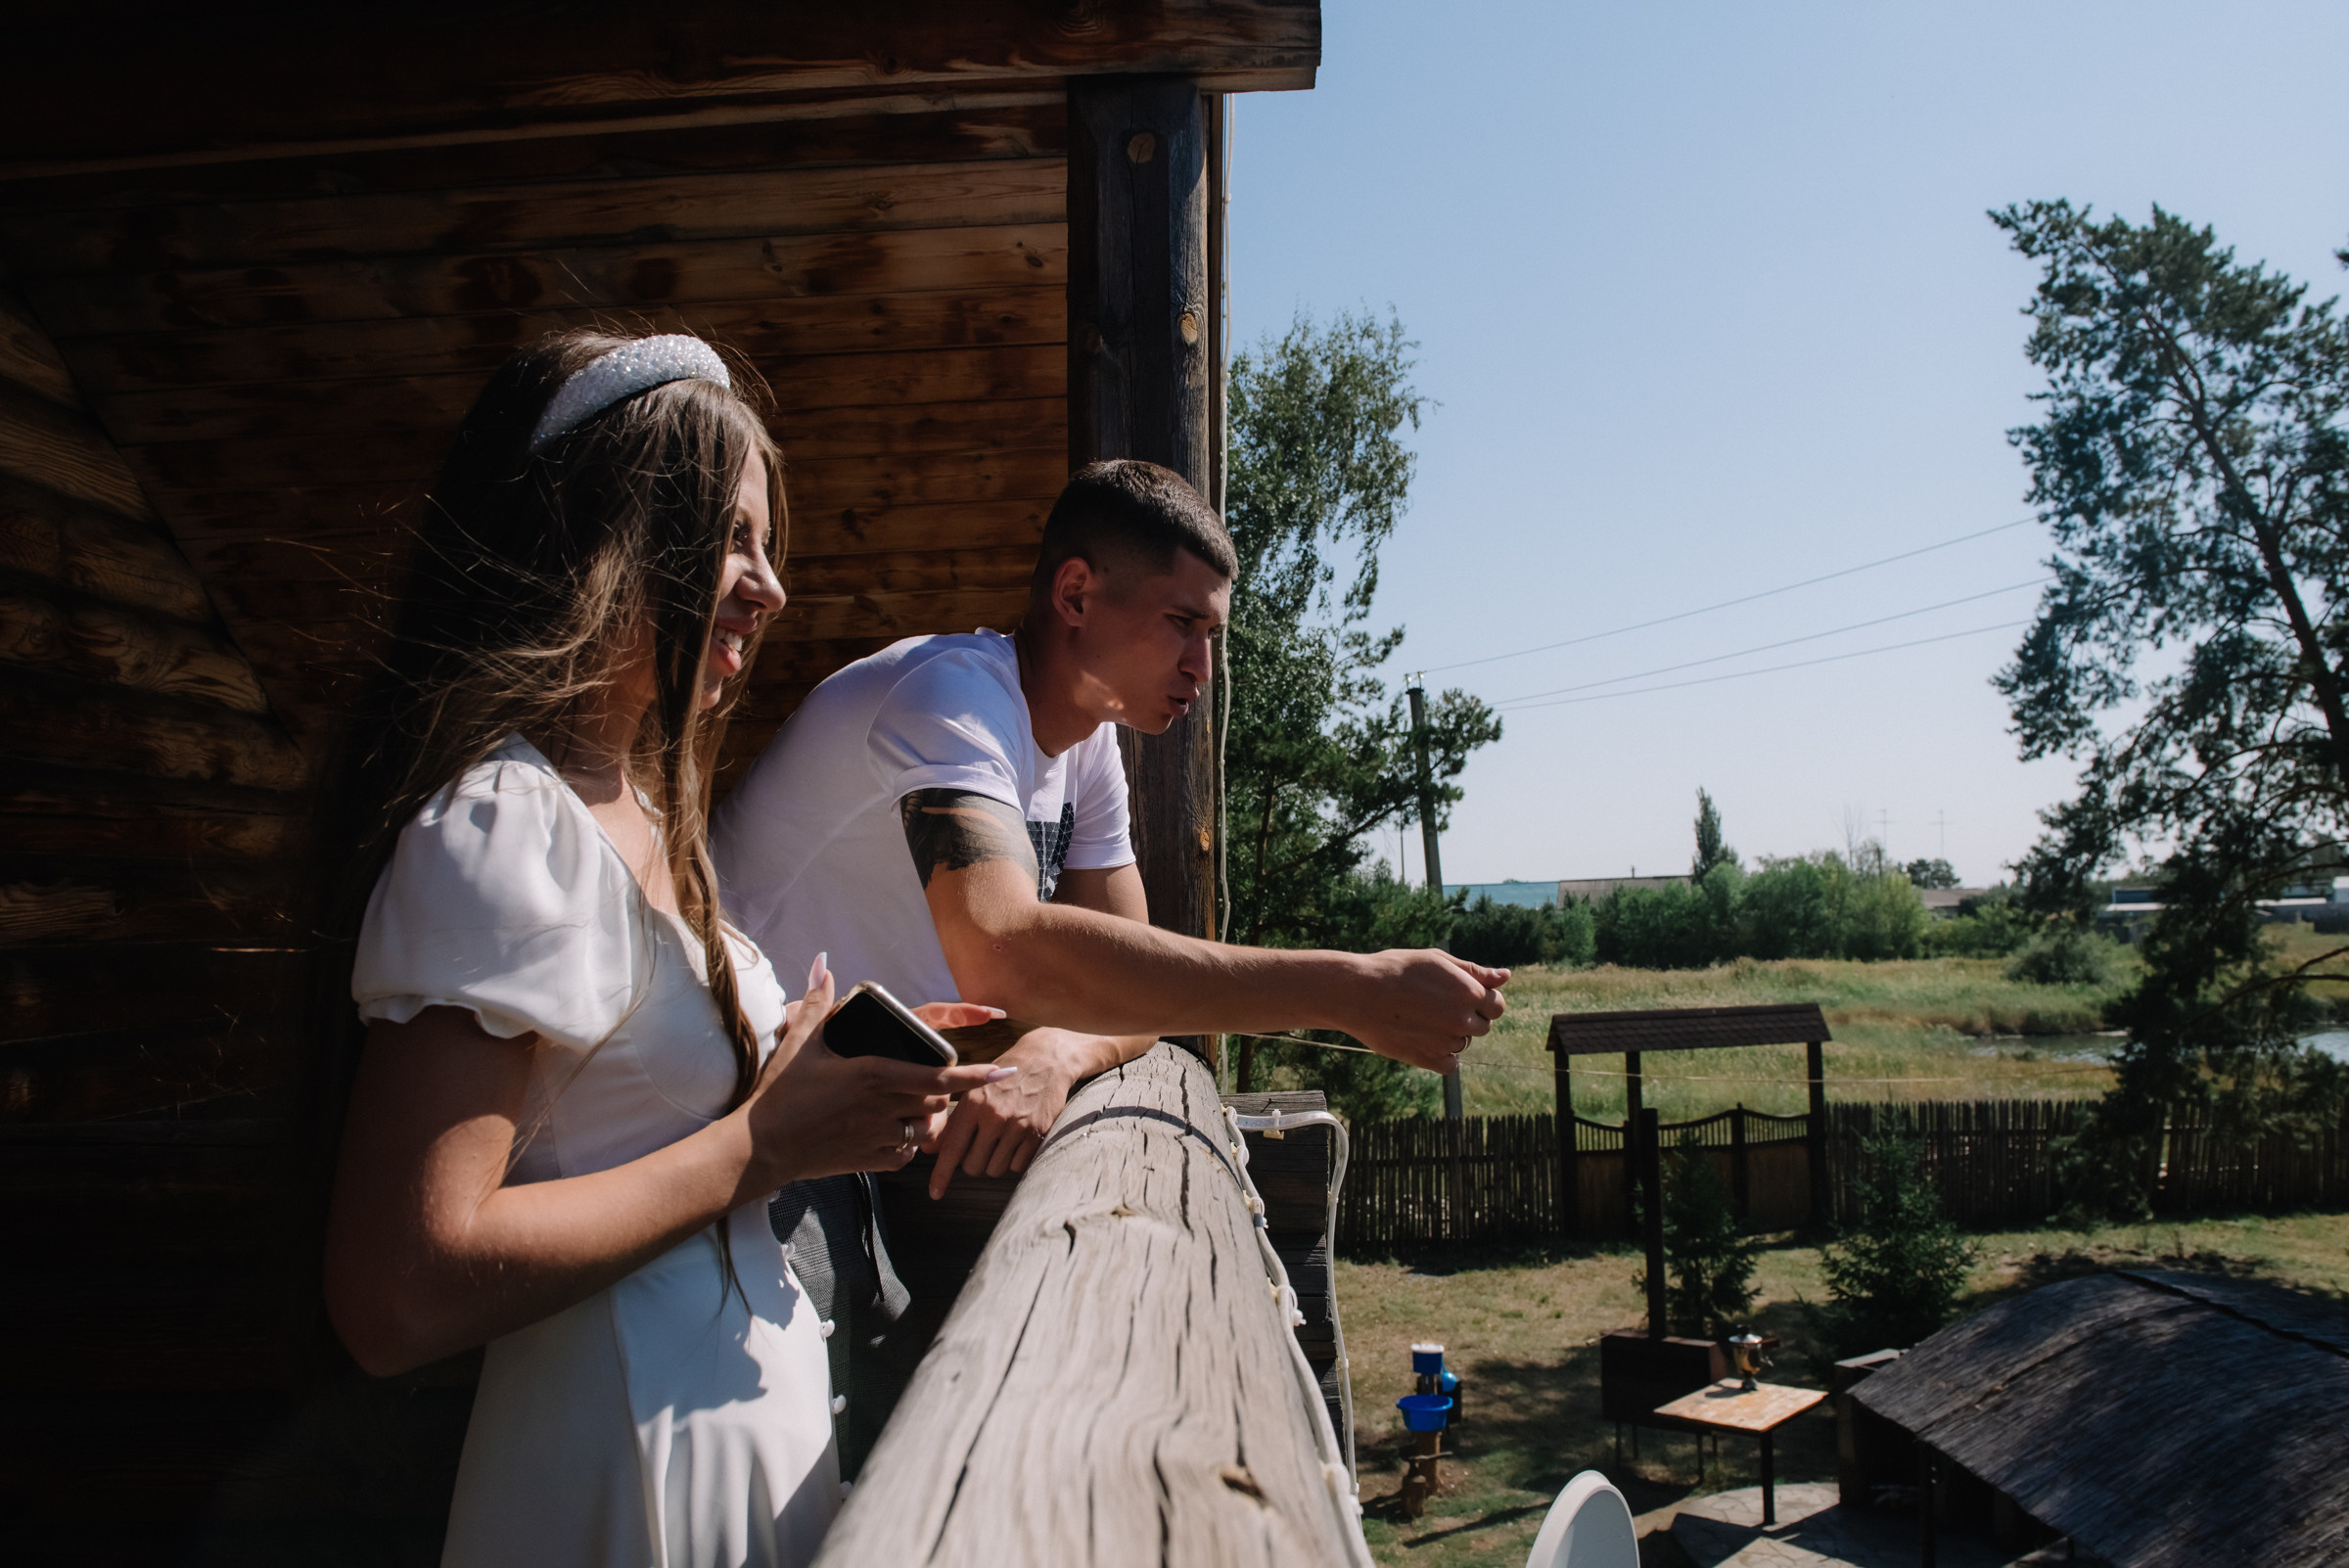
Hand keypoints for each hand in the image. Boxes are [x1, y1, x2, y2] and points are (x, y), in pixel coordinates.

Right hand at [742, 956, 1014, 1185]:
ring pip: (926, 1129)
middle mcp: (883, 1106)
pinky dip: (906, 1145)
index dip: (976, 1075)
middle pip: (938, 1099)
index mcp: (875, 1073)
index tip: (1003, 1071)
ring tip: (909, 1108)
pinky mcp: (870, 1161)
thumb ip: (819, 1002)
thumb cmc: (781, 1093)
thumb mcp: (800, 1043)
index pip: (940, 1074)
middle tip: (928, 1083)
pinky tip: (891, 1134)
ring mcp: (878, 1136)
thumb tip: (823, 963)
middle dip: (941, 1091)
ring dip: (926, 1118)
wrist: (762, 1147)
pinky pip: (906, 1154)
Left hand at [925, 1026, 1098, 1198]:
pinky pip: (1017, 1166)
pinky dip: (1014, 1159)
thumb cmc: (1004, 1076)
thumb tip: (931, 1150)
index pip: (952, 1148)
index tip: (935, 1193)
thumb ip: (953, 1122)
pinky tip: (1017, 1140)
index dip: (941, 1174)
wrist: (1046, 1060)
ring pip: (995, 1169)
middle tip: (981, 1144)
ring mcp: (1017, 1126)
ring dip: (994, 1161)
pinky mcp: (1037, 1134)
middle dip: (973, 1161)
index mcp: (973, 1104)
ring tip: (1001, 1139)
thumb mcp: (974, 1091)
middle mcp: (994, 1116)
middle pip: (973, 1166)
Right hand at [1342, 950, 1509, 1071]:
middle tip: (1436, 1006)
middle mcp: (1463, 1019)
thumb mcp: (1437, 960)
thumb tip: (1505, 976)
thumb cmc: (1396, 969)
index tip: (1460, 996)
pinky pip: (1451, 1064)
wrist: (1358, 993)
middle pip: (1483, 1026)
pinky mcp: (1429, 1060)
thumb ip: (1475, 971)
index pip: (1497, 1005)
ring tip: (1422, 1018)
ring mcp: (1447, 1042)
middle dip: (1467, 1017)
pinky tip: (1423, 1038)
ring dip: (1451, 1034)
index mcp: (1469, 992)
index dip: (1481, 1000)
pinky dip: (1442, 1055)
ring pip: (1463, 1043)